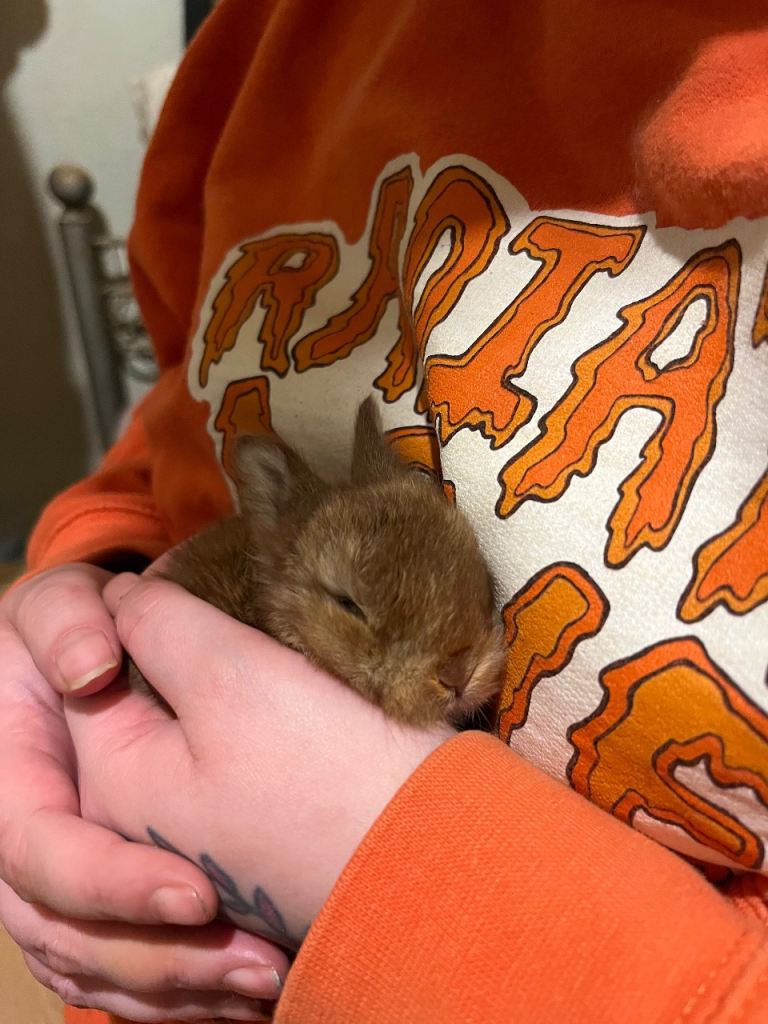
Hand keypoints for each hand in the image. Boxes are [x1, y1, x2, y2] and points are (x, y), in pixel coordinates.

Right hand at [0, 563, 285, 1020]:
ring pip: (96, 972)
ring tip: (266, 984)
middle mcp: (19, 850)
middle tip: (258, 966)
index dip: (111, 883)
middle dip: (162, 962)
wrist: (80, 656)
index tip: (198, 895)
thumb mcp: (58, 604)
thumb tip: (90, 670)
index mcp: (7, 784)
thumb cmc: (69, 629)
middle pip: (69, 938)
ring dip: (179, 991)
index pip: (43, 853)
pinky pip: (120, 977)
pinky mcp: (90, 906)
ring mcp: (51, 886)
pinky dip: (177, 997)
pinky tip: (242, 997)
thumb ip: (62, 621)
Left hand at [66, 573, 454, 945]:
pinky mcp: (254, 843)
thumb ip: (160, 622)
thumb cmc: (328, 768)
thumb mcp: (230, 674)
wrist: (435, 862)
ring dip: (222, 686)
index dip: (140, 614)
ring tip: (274, 659)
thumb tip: (119, 598)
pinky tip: (294, 709)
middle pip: (139, 703)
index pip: (90, 671)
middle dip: (178, 654)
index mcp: (115, 786)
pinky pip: (230, 764)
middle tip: (242, 621)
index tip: (204, 590)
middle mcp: (142, 827)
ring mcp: (200, 841)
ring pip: (189, 730)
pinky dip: (250, 727)